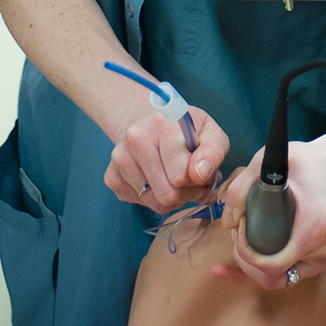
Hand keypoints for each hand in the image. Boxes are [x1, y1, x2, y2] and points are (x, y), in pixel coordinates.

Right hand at [104, 106, 228, 213]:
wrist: (145, 121)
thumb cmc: (183, 128)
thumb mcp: (209, 131)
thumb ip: (214, 151)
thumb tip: (200, 174)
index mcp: (164, 126)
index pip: (180, 176)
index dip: (199, 182)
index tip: (204, 175)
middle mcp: (136, 140)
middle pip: (168, 194)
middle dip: (188, 193)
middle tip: (195, 182)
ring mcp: (120, 160)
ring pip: (155, 203)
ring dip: (174, 198)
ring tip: (178, 178)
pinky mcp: (111, 177)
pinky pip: (141, 204)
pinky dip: (156, 199)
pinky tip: (160, 179)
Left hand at [216, 139, 325, 288]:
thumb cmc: (308, 162)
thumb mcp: (269, 161)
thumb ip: (242, 187)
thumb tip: (228, 222)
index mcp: (314, 227)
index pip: (270, 265)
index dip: (245, 254)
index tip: (239, 228)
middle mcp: (324, 249)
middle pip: (271, 277)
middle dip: (245, 261)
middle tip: (237, 231)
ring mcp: (325, 258)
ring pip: (279, 280)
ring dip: (254, 268)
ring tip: (241, 242)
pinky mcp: (323, 260)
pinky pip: (290, 275)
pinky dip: (266, 271)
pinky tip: (241, 265)